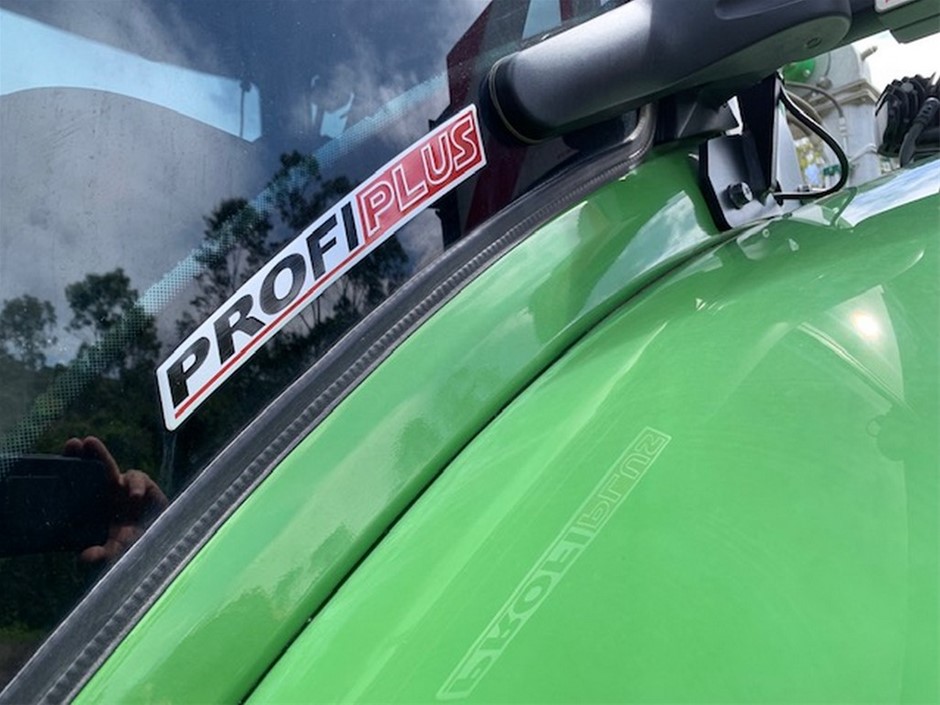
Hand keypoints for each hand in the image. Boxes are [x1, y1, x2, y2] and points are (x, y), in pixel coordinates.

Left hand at [62, 436, 167, 563]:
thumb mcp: (114, 552)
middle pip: (91, 468)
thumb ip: (101, 555)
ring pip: (109, 467)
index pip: (76, 482)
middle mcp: (105, 491)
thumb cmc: (131, 545)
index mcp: (91, 504)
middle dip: (83, 454)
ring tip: (90, 446)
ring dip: (100, 455)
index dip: (67, 468)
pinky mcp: (145, 486)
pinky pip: (137, 480)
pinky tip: (134, 497)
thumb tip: (85, 558)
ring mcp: (124, 487)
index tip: (59, 456)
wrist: (161, 542)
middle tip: (75, 442)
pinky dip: (135, 485)